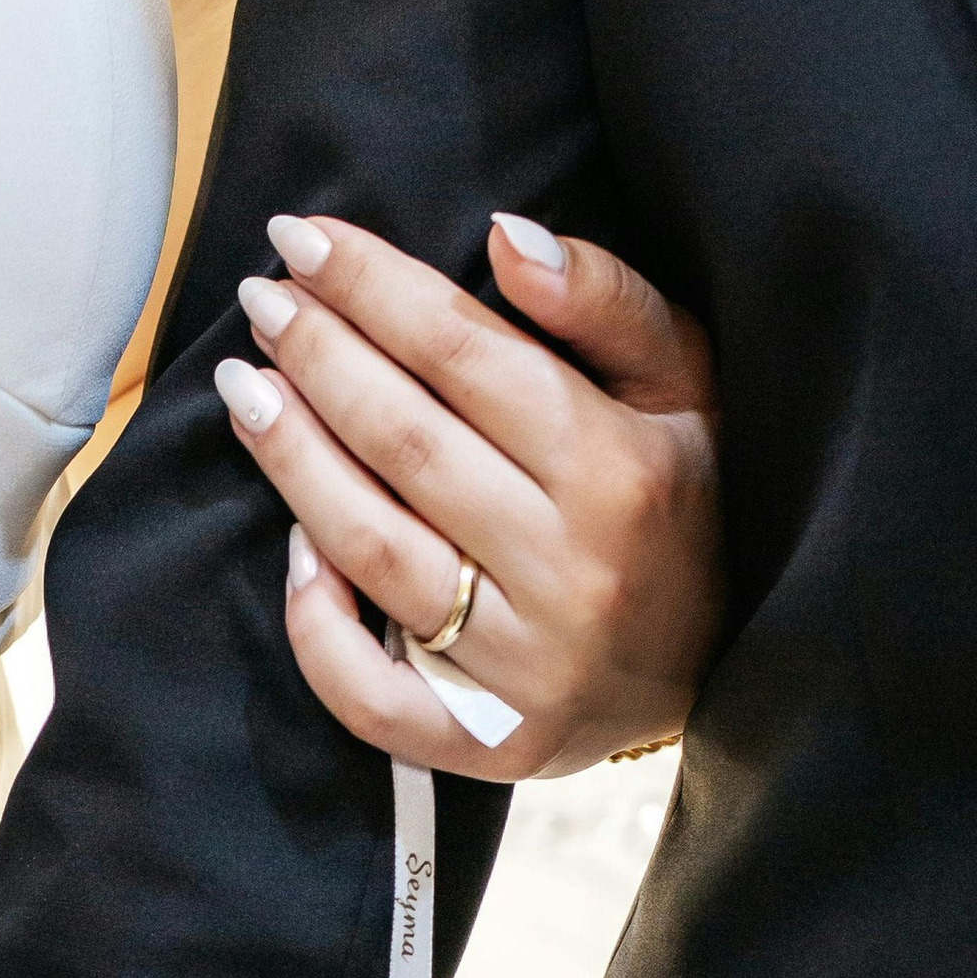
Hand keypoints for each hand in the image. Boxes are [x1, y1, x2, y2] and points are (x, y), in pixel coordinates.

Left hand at [215, 209, 720, 781]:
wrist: (729, 664)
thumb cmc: (689, 498)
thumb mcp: (687, 384)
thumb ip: (604, 301)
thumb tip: (504, 236)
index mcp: (619, 469)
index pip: (464, 355)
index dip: (373, 287)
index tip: (301, 238)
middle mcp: (570, 569)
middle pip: (405, 441)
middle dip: (317, 357)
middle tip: (260, 299)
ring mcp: (524, 666)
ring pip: (373, 549)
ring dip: (291, 461)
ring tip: (247, 388)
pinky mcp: (490, 741)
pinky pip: (371, 693)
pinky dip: (316, 623)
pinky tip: (289, 544)